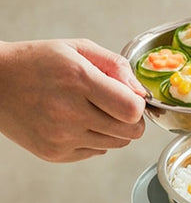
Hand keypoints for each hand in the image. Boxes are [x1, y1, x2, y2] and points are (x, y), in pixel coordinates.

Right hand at [0, 39, 146, 161]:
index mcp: (77, 80)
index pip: (132, 110)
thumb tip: (141, 93)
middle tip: (117, 108)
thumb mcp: (77, 49)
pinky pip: (98, 152)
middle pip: (131, 133)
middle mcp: (69, 112)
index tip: (130, 99)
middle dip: (132, 121)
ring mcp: (61, 137)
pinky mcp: (55, 154)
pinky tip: (76, 123)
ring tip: (93, 112)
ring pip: (117, 144)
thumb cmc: (37, 63)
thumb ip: (116, 66)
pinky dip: (95, 139)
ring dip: (114, 130)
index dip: (138, 106)